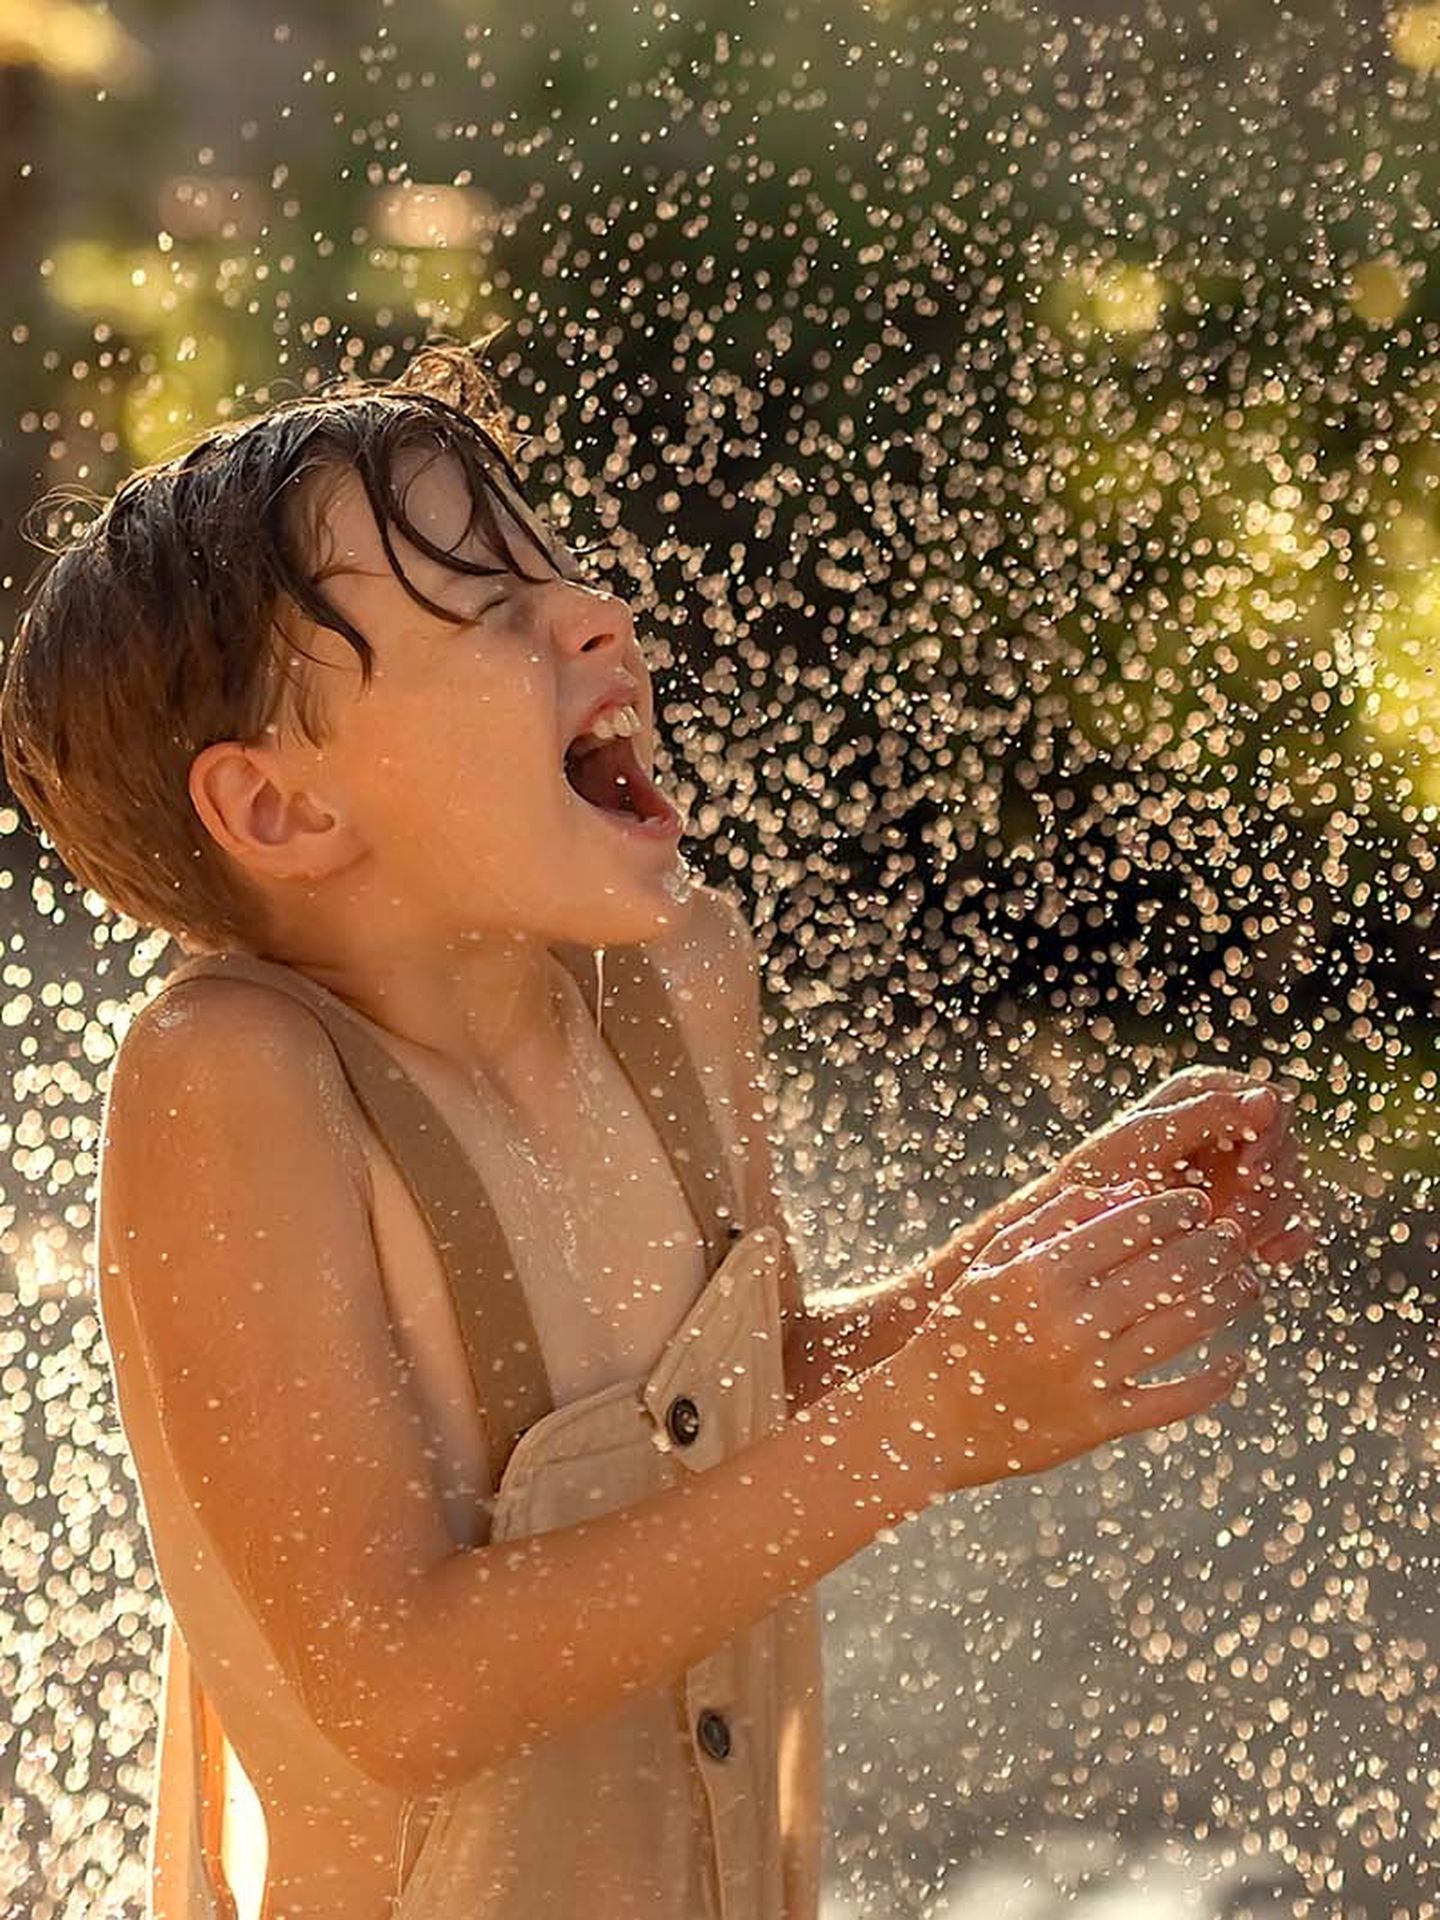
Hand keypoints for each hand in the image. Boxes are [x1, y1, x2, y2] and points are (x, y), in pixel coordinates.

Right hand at [895, 1181, 1259, 1489]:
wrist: (927, 1419)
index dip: (1175, 1209)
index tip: (1198, 1202)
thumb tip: (1130, 1190)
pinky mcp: (1100, 1424)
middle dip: (1214, 1248)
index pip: (1130, 1227)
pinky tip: (1237, 1359)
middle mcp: (1068, 1324)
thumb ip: (1054, 1220)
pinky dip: (1215, 1380)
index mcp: (1039, 1275)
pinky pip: (1174, 1399)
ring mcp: (1087, 1377)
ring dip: (1227, 1300)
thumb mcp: (993, 1263)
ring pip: (1182, 1329)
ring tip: (1248, 1282)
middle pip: (1168, 1272)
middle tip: (1235, 1236)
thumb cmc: (960, 1329)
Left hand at [1046, 1066, 1318, 1272]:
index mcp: (1206, 1094)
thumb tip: (1268, 1099)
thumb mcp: (1145, 1141)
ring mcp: (1242, 1171)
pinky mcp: (1248, 1212)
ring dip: (1270, 1216)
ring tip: (1235, 1243)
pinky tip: (1270, 1257)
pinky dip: (1287, 1239)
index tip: (1250, 1174)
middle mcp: (1231, 1127)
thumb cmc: (1099, 1175)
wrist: (1077, 1230)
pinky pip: (1289, 1223)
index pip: (1270, 1103)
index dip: (1269, 1137)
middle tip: (1235, 1225)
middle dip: (1267, 1188)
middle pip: (1285, 1149)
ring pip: (1289, 1186)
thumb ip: (1205, 1115)